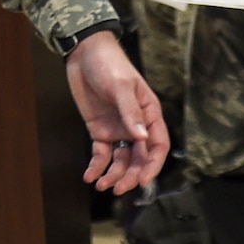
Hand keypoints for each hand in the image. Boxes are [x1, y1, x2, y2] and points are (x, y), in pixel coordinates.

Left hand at [66, 31, 168, 193]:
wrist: (85, 54)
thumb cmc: (109, 65)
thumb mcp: (121, 86)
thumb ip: (131, 112)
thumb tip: (142, 138)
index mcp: (149, 113)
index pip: (158, 144)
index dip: (153, 164)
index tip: (143, 181)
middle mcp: (136, 125)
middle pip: (139, 158)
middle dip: (130, 176)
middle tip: (118, 189)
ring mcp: (118, 129)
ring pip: (121, 160)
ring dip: (113, 175)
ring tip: (101, 185)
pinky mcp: (100, 130)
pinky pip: (101, 154)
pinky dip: (96, 167)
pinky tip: (90, 176)